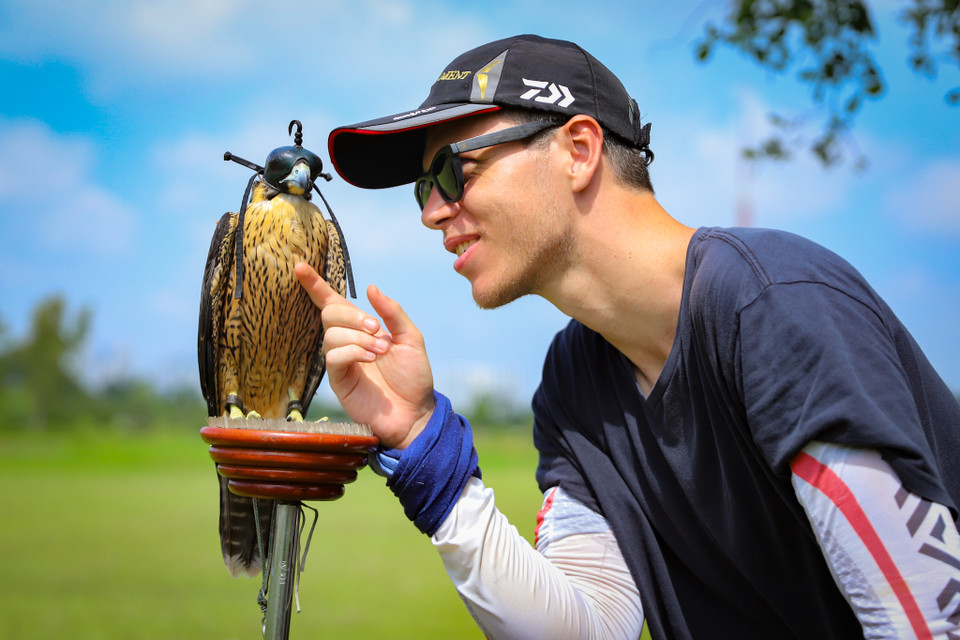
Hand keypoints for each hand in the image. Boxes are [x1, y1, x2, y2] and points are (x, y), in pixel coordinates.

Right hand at [295, 262, 434, 448]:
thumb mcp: (411, 338)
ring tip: (380, 351)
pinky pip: (333, 357)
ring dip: (358, 337)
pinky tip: (369, 359)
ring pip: (331, 335)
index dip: (316, 285)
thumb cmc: (414, 377)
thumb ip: (392, 313)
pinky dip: (352, 351)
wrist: (416, 412)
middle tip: (375, 328)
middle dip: (352, 316)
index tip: (300, 266)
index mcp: (362, 329)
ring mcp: (341, 361)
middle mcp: (347, 342)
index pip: (333, 302)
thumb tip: (370, 288)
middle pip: (330, 313)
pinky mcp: (338, 381)